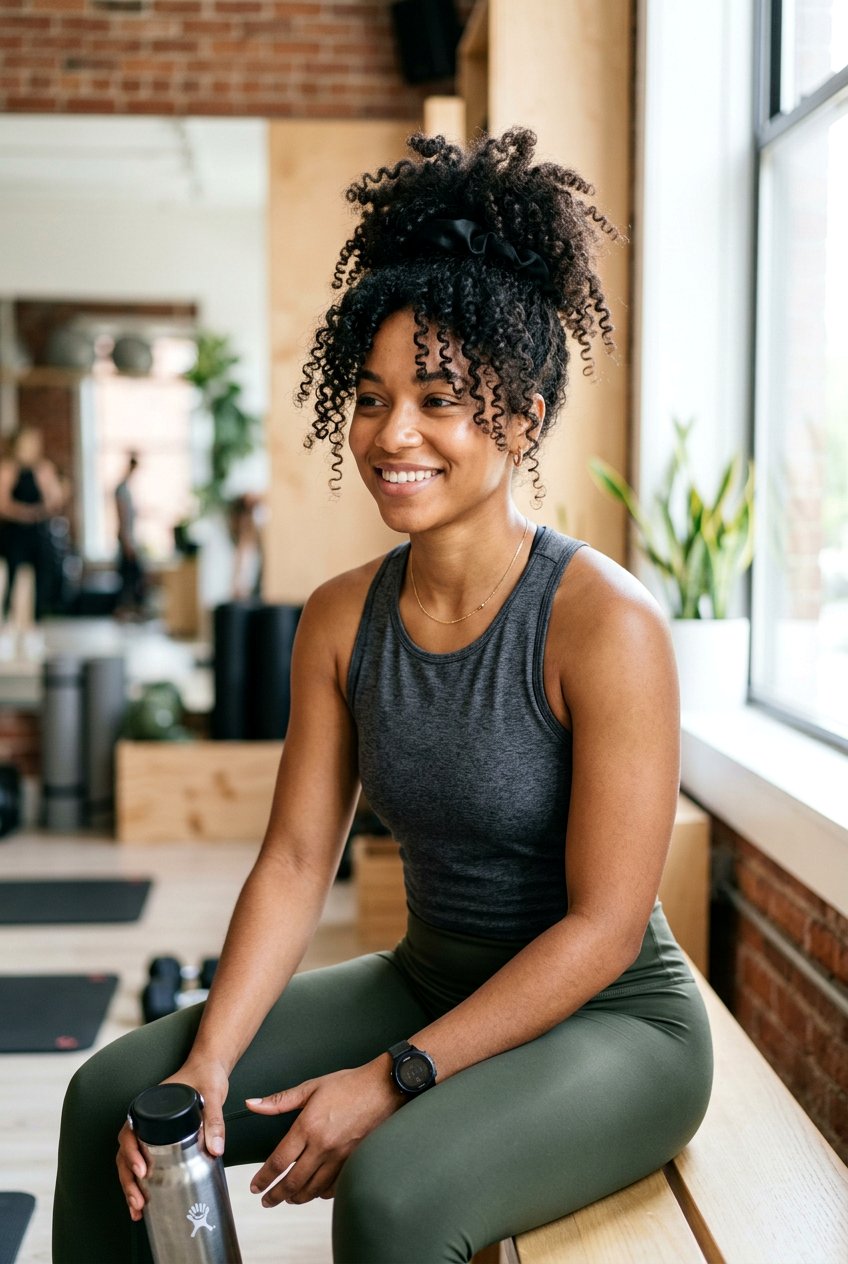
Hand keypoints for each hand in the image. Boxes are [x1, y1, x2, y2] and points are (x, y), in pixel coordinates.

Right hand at [116, 1058, 229, 1221]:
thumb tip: (215, 1149)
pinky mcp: (160, 1138)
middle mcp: (145, 1119)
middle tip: (138, 1201)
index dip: (131, 1153)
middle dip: (128, 1179)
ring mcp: (150, 1129)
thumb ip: (213, 1120)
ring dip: (130, 1185)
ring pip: (130, 1160)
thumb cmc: (206, 1075)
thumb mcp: (212, 1094)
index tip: (142, 1170)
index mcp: (149, 1106)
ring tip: (137, 1209)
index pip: (130, 1132)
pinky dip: (140, 1181)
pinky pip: (144, 1159)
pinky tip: (145, 1202)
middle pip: (126, 1151)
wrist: (210, 1066)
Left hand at [247, 1058, 400, 1206]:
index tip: (255, 1186)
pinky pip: (334, 1187)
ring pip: (313, 1188)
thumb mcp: (311, 1087)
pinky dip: (322, 1193)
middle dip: (276, 1195)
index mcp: (308, 1127)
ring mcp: (340, 1156)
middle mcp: (322, 1146)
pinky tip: (316, 1192)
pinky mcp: (354, 1161)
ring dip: (297, 1197)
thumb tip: (251, 1104)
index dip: (264, 1178)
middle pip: (293, 1181)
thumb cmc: (348, 1084)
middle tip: (266, 1201)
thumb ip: (279, 1100)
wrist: (383, 1087)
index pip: (279, 1161)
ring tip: (288, 1198)